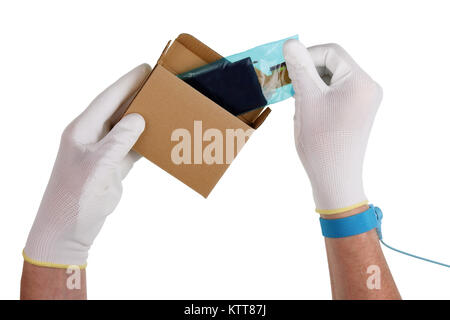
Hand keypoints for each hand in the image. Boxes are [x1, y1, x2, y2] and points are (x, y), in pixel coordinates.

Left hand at [23, 64, 150, 267]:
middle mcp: (91, 137)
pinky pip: (132, 148)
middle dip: (137, 96)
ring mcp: (102, 152)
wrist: (67, 230)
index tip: (145, 69)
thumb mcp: (97, 166)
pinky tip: (158, 134)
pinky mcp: (112, 167)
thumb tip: (138, 118)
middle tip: (158, 84)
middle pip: (118, 111)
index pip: (107, 100)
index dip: (126, 83)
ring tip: (163, 106)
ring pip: (126, 129)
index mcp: (81, 130)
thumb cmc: (75, 199)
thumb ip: (118, 140)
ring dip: (143, 119)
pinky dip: (145, 141)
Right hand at [283, 40, 381, 213]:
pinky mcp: (357, 112)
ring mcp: (364, 101)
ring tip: (299, 104)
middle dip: (307, 72)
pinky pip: (335, 93)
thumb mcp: (306, 100)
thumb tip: (290, 45)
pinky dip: (318, 96)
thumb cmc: (322, 142)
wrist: (335, 178)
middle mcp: (368, 87)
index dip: (305, 56)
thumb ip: (299, 68)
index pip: (331, 52)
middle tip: (289, 86)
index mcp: (361, 81)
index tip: (286, 69)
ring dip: (311, 85)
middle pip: (332, 64)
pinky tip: (307, 111)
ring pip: (331, 79)